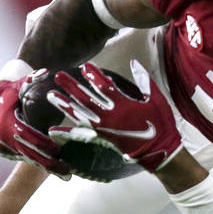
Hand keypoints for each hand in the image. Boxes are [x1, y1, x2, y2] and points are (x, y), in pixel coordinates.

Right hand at [0, 60, 71, 176]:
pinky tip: (58, 170)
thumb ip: (34, 79)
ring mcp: (4, 146)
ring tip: (66, 173)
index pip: (25, 136)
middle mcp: (1, 137)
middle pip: (27, 153)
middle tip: (68, 172)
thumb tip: (45, 73)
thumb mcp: (24, 80)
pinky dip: (42, 164)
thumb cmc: (16, 83)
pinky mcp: (9, 151)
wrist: (0, 91)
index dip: (42, 143)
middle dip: (48, 163)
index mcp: (3, 121)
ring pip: (28, 159)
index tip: (60, 151)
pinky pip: (27, 158)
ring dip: (47, 167)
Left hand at [47, 62, 182, 172]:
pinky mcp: (102, 138)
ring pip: (80, 115)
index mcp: (124, 105)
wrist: (160, 151)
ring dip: (64, 104)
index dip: (94, 75)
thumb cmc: (161, 124)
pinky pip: (81, 134)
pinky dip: (67, 133)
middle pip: (86, 99)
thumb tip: (133, 62)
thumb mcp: (156, 99)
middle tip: (58, 76)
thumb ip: (144, 80)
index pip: (104, 86)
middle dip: (71, 86)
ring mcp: (104, 129)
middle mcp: (110, 117)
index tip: (84, 66)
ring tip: (51, 95)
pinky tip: (53, 130)